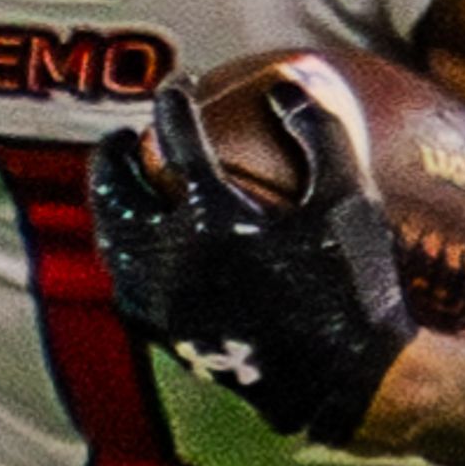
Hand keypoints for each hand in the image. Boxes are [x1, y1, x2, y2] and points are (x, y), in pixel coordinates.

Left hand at [87, 77, 414, 447]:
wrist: (348, 382)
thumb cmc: (356, 287)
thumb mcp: (350, 200)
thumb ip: (320, 132)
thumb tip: (286, 83)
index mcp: (216, 218)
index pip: (178, 142)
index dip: (173, 107)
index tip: (177, 89)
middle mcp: (176, 260)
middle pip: (118, 195)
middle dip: (112, 159)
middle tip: (120, 140)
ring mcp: (167, 302)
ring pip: (113, 244)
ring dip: (108, 209)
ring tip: (118, 191)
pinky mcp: (171, 337)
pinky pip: (127, 289)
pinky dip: (123, 258)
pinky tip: (137, 252)